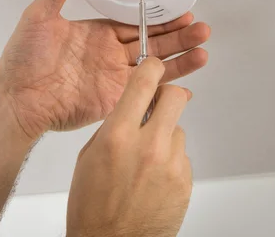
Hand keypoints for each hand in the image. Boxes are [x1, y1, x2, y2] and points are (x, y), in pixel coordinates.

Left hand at [0, 0, 209, 139]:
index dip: (156, 17)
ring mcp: (114, 78)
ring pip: (155, 66)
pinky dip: (168, 85)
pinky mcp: (116, 100)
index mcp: (95, 34)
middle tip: (201, 28)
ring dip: (180, 58)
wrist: (18, 99)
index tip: (180, 10)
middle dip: (177, 35)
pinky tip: (188, 78)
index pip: (134, 23)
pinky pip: (146, 91)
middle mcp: (108, 55)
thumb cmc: (23, 58)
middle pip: (151, 42)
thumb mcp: (39, 14)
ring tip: (204, 49)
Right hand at [66, 57, 191, 236]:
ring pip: (178, 128)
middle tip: (159, 103)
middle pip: (175, 96)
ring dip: (165, 134)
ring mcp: (171, 164)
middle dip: (168, 95)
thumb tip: (130, 110)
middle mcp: (148, 146)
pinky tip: (153, 177)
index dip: (151, 68)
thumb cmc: (93, 208)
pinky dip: (170, 160)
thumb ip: (113, 127)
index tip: (153, 66)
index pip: (143, 83)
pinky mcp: (185, 180)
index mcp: (118, 136)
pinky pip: (182, 155)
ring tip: (146, 158)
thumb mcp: (89, 157)